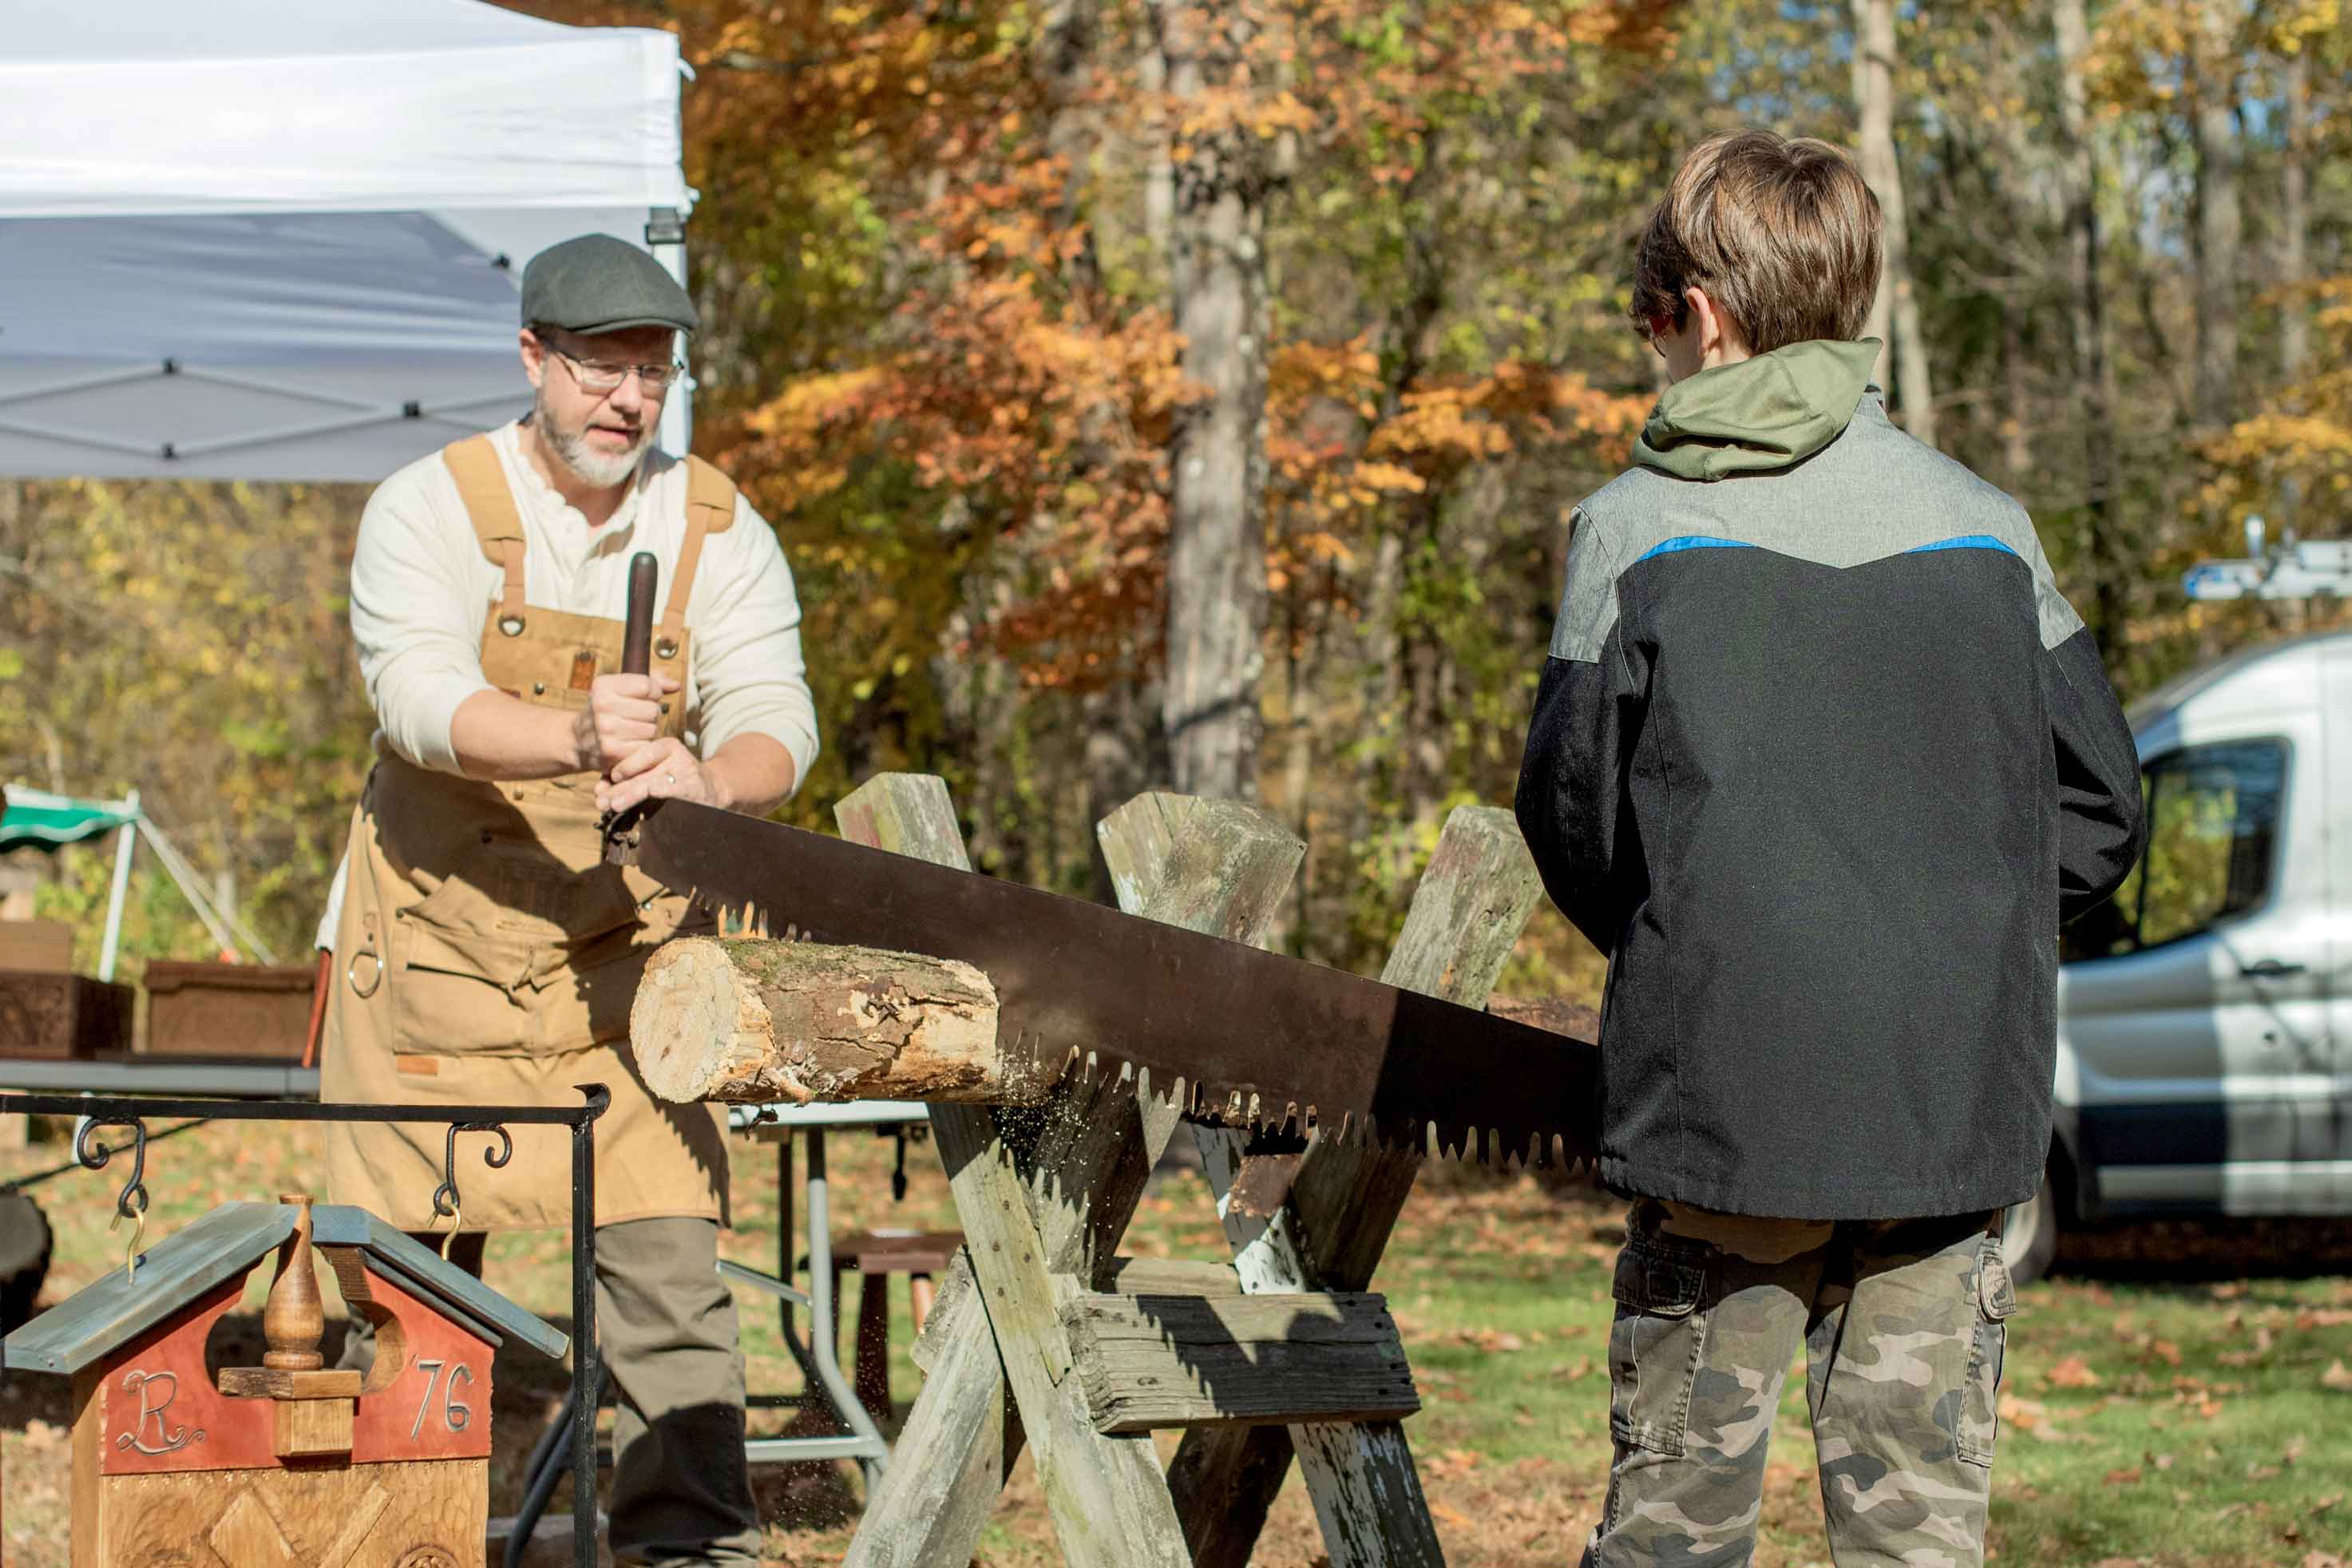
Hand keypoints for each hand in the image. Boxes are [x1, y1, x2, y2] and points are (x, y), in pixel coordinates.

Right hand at [572, 673, 680, 774]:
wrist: (577, 741)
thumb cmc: (606, 712)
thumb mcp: (619, 690)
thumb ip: (650, 683)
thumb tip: (676, 685)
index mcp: (604, 686)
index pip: (648, 685)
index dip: (654, 693)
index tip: (645, 698)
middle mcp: (602, 706)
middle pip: (653, 709)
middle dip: (650, 714)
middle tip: (636, 718)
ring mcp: (606, 730)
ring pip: (652, 729)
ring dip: (647, 732)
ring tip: (632, 731)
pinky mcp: (612, 751)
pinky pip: (646, 747)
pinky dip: (642, 747)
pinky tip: (629, 744)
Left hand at [599, 736, 726, 814]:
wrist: (714, 789)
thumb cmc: (676, 782)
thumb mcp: (654, 774)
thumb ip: (628, 779)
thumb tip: (599, 790)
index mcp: (665, 745)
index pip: (636, 754)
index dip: (618, 769)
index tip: (603, 786)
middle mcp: (676, 754)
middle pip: (641, 771)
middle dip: (618, 788)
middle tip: (601, 801)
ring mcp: (686, 770)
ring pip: (651, 783)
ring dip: (629, 795)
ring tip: (613, 805)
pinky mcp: (693, 787)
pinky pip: (670, 791)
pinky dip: (656, 795)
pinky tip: (644, 800)